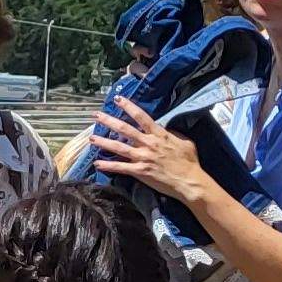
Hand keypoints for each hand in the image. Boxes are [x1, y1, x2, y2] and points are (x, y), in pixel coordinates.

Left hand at [86, 99, 211, 204]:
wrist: (190, 181)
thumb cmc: (189, 162)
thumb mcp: (185, 141)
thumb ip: (172, 133)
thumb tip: (165, 128)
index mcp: (159, 135)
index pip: (141, 117)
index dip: (128, 107)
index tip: (118, 100)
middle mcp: (148, 144)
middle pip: (125, 129)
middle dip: (109, 121)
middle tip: (96, 115)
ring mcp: (143, 158)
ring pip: (119, 147)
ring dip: (103, 142)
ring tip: (91, 138)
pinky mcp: (140, 172)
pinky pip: (121, 167)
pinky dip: (108, 165)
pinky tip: (97, 163)